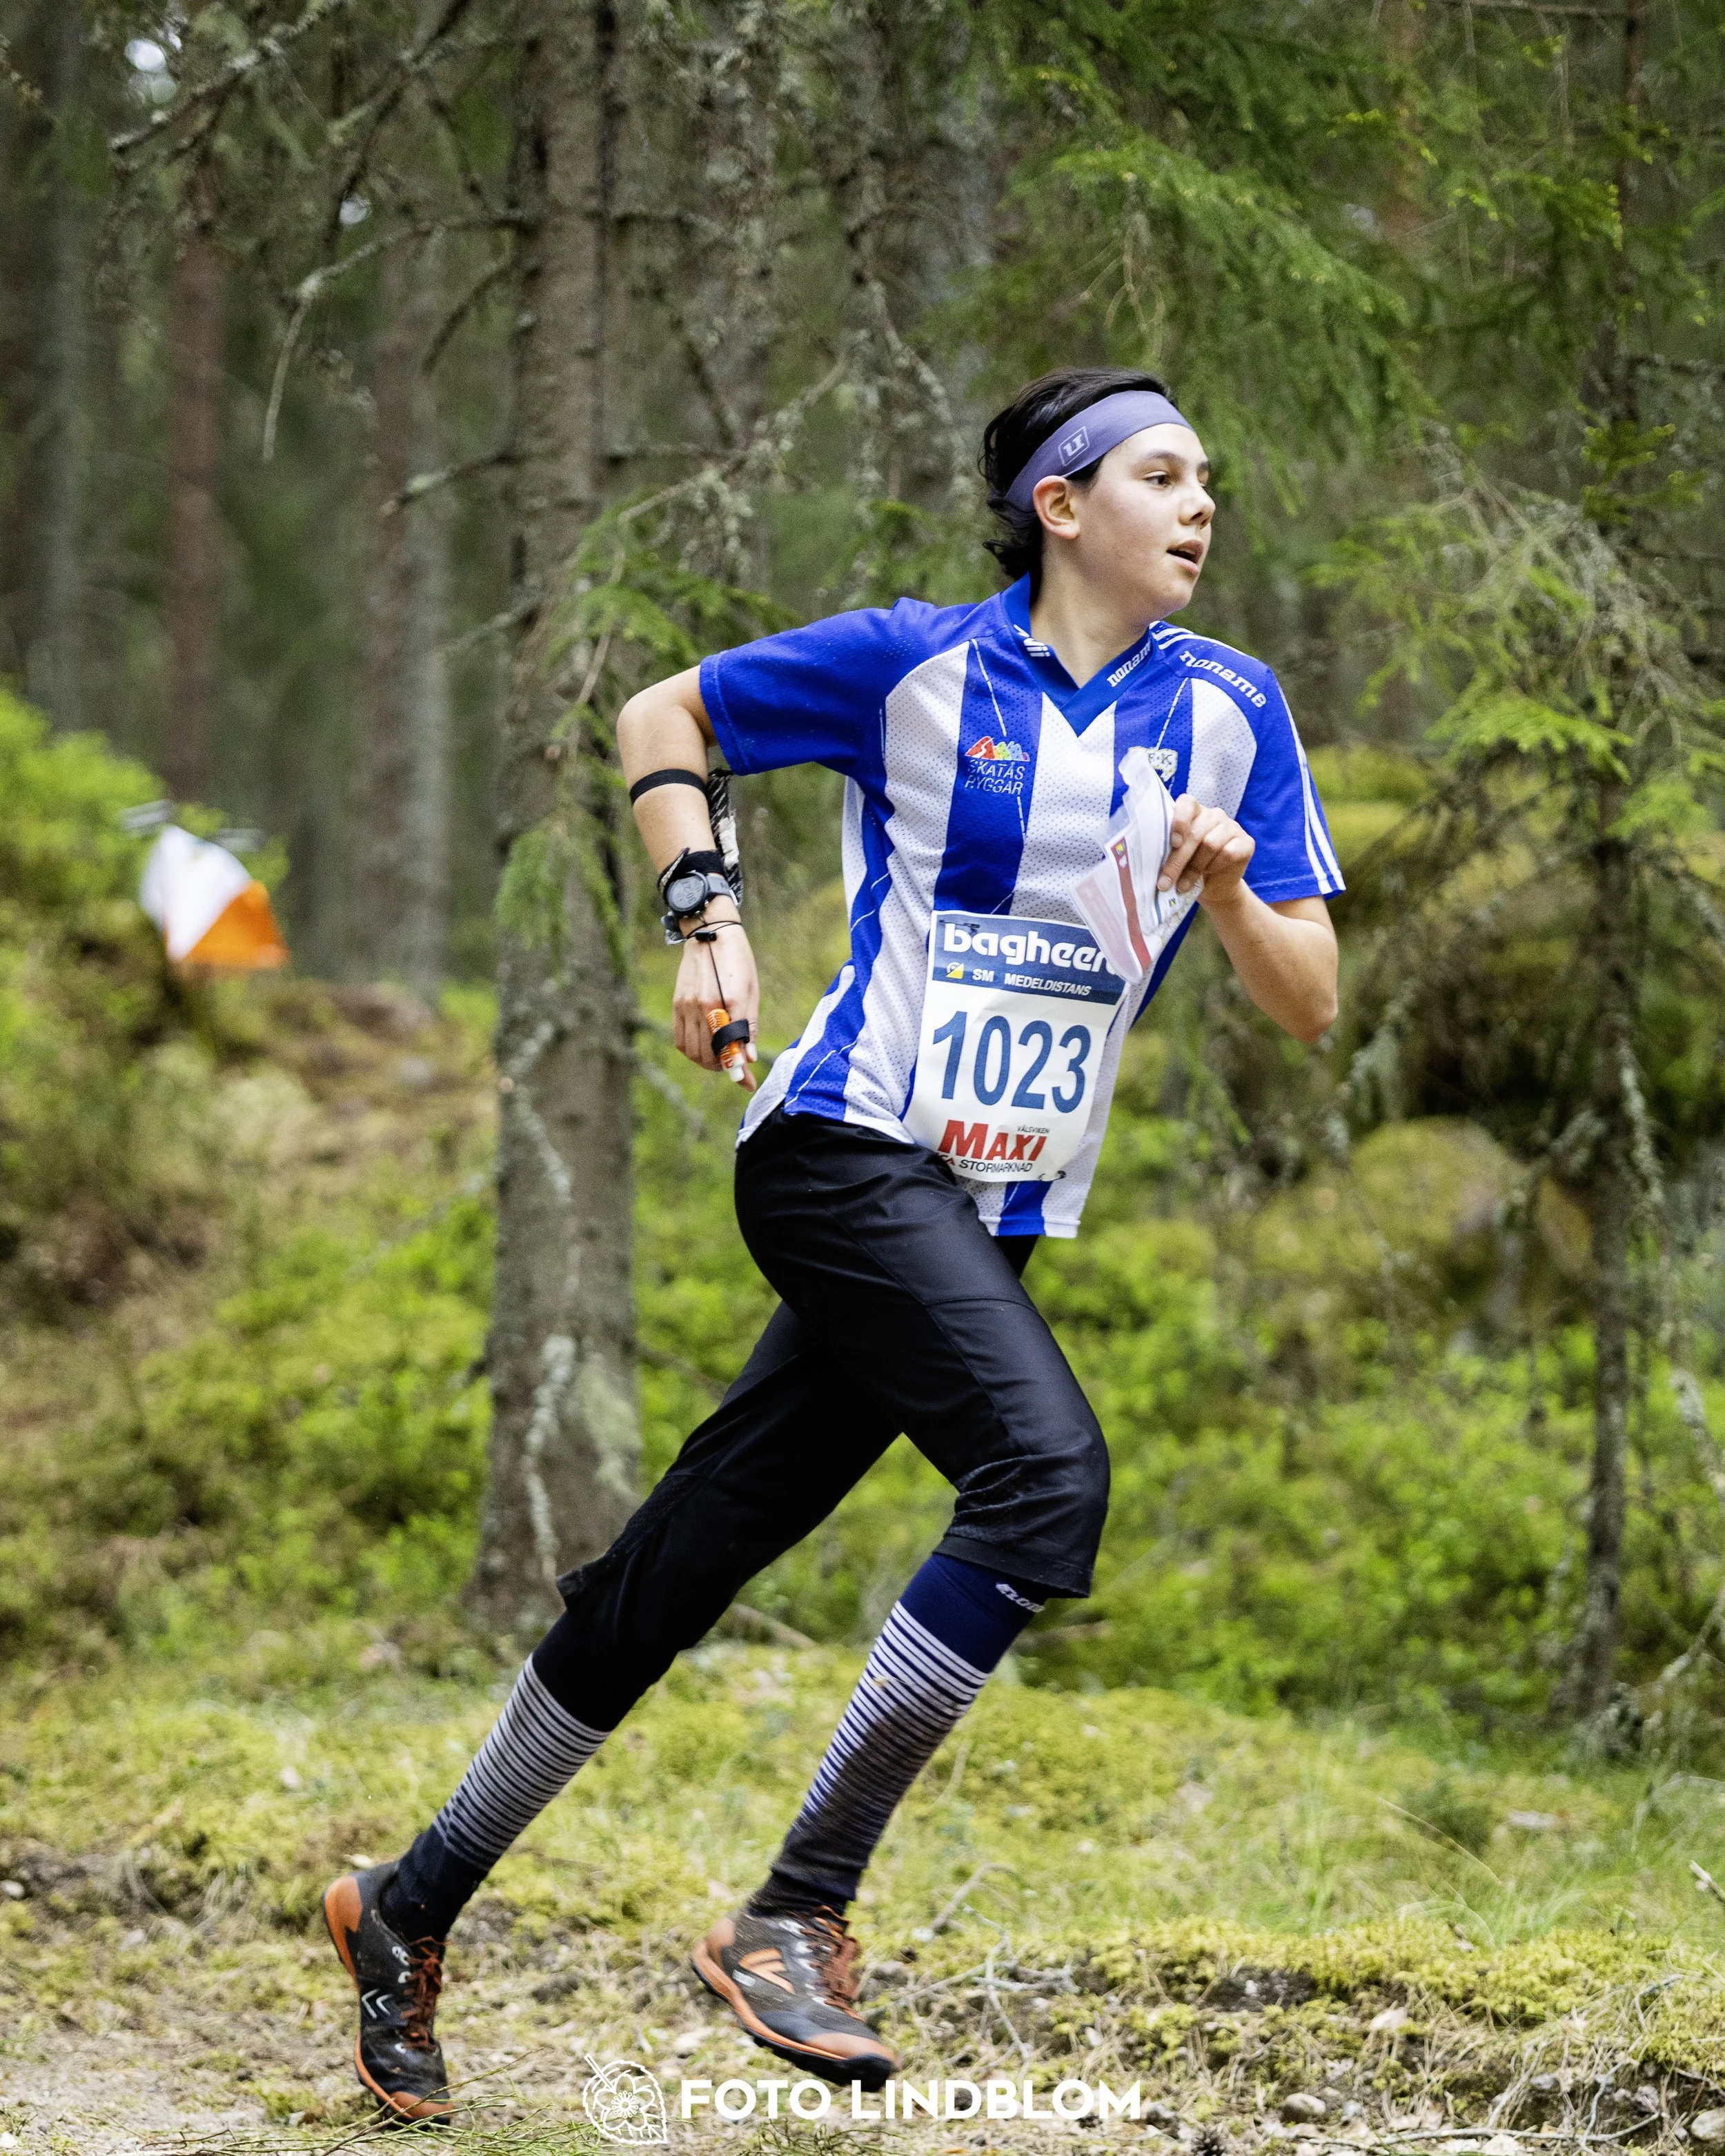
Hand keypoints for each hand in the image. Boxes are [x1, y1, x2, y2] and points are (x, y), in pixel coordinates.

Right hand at [672, 912, 759, 1085]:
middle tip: (735, 1066)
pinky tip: (703, 1047)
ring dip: (706, 1062)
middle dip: (722, 1067)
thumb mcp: (751, 991)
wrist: (709, 932)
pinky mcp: (677, 1004)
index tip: (747, 1083)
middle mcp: (704, 1006)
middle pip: (708, 1055)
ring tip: (720, 1058)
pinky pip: (680, 1040)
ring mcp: (686, 1006)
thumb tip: (748, 1058)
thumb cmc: (737, 960)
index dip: (738, 1070)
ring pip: (692, 1052)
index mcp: (729, 1002)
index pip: (731, 1048)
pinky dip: (691, 1051)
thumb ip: (749, 1026)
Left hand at [1160, 794, 1254, 902]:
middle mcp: (1214, 815)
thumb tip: (1148, 858)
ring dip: (1193, 869)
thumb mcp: (1176, 857)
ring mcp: (1231, 826)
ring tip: (1182, 885)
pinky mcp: (1246, 842)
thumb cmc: (1189, 869)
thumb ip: (1169, 849)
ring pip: (1210, 844)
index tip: (1173, 843)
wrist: (1214, 888)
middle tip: (1164, 882)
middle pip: (1195, 833)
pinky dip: (1214, 867)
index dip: (1179, 821)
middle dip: (1177, 861)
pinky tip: (1208, 874)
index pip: (1186, 803)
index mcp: (1194, 812)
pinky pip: (1228, 853)